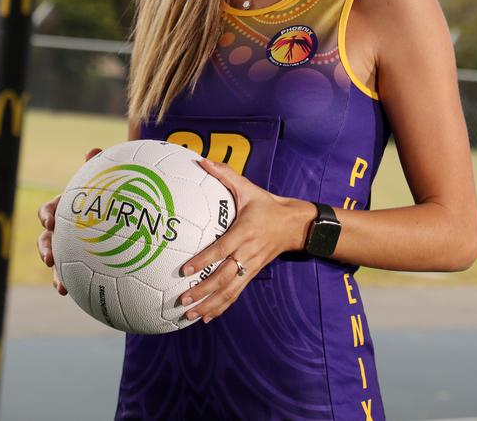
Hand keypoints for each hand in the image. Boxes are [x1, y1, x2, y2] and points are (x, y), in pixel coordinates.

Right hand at [37, 147, 101, 294]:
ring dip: (56, 274)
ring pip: (57, 261)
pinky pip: (73, 275)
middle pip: (46, 239)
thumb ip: (99, 167)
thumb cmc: (111, 193)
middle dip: (45, 249)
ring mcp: (71, 247)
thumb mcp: (106, 180)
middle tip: (50, 258)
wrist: (122, 212)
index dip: (47, 214)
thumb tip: (92, 149)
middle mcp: (64, 228)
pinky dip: (71, 283)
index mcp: (67, 207)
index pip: (50, 209)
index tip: (51, 220)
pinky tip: (76, 294)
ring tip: (61, 285)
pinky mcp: (81, 262)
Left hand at [178, 159, 315, 323]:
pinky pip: (236, 293)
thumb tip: (201, 160)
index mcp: (244, 231)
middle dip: (202, 290)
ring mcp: (251, 266)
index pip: (221, 249)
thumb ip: (224, 174)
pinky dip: (222, 307)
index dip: (204, 261)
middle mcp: (247, 252)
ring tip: (189, 315)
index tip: (185, 270)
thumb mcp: (248, 187)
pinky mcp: (253, 273)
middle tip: (182, 300)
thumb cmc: (266, 204)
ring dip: (209, 304)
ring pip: (230, 290)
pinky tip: (206, 316)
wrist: (294, 224)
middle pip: (224, 276)